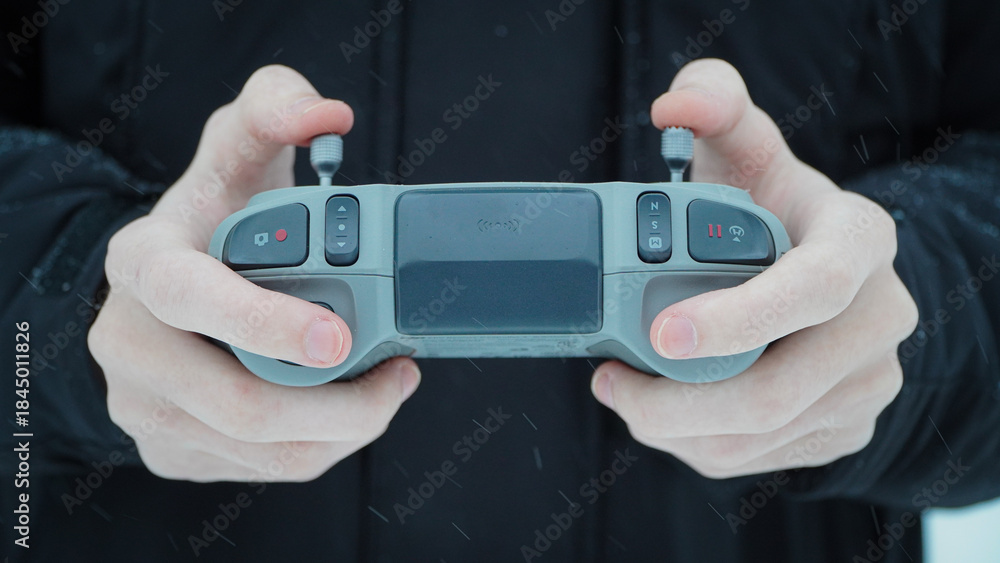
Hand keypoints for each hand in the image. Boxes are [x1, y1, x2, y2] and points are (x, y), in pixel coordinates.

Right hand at [88, 65, 420, 481]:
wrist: (173, 285)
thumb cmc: (216, 214)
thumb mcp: (239, 145)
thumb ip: (276, 106)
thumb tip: (329, 116)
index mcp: (142, 264)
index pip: (193, 300)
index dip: (266, 325)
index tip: (342, 338)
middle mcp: (128, 343)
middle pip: (240, 406)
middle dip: (342, 407)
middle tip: (400, 379)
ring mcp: (143, 407)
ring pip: (261, 451)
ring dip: (345, 432)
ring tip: (386, 392)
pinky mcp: (170, 449)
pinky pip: (261, 471)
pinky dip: (319, 449)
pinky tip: (341, 413)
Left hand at [590, 59, 917, 478]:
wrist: (817, 272)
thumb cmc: (772, 206)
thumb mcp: (748, 146)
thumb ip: (716, 103)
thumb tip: (673, 108)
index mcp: (860, 241)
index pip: (812, 289)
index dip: (738, 319)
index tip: (658, 335)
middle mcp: (881, 318)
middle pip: (778, 391)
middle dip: (676, 405)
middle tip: (610, 386)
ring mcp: (869, 382)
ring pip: (762, 436)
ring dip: (676, 431)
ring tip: (627, 398)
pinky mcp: (846, 427)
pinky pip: (764, 459)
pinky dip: (701, 447)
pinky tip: (671, 417)